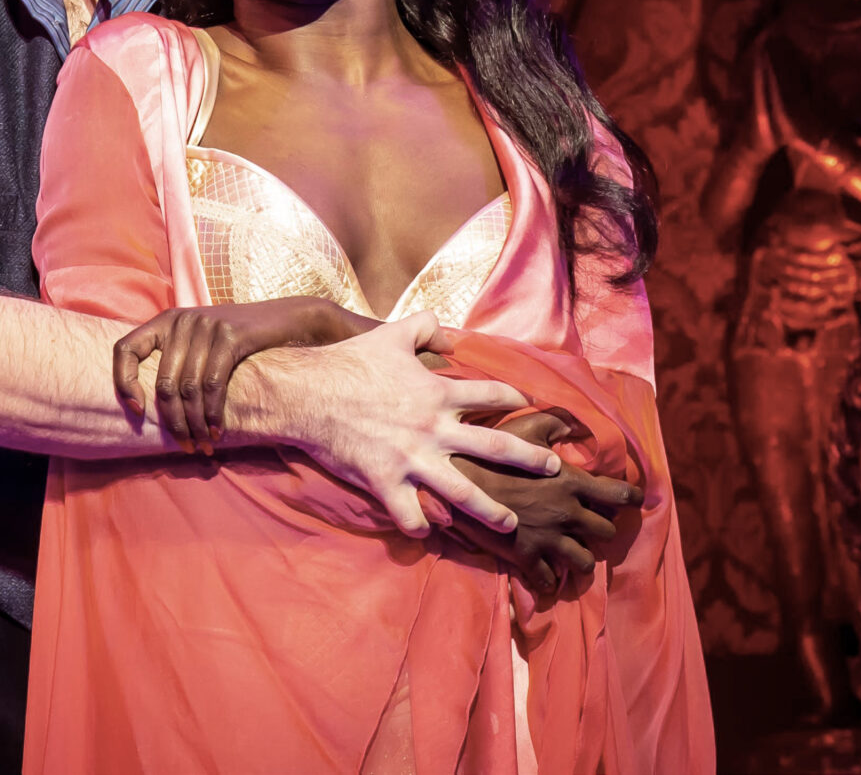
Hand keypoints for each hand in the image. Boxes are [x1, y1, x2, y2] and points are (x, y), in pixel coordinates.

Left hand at [113, 297, 371, 451]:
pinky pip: (213, 385)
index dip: (123, 382)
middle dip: (173, 422)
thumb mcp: (200, 342)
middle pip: (163, 383)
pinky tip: (219, 431)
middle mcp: (181, 320)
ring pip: (188, 389)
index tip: (137, 411)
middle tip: (185, 446)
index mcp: (166, 322)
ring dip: (196, 425)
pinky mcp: (230, 336)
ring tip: (203, 445)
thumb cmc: (238, 340)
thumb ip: (176, 361)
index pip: (123, 349)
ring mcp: (205, 326)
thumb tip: (149, 407)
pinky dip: (214, 414)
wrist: (285, 319)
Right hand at [256, 312, 563, 539]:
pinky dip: (421, 527)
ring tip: (511, 525)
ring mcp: (412, 460)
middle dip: (529, 459)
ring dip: (492, 511)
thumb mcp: (390, 334)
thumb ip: (424, 327)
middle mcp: (434, 429)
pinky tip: (428, 532)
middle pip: (495, 448)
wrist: (307, 393)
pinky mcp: (386, 482)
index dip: (516, 399)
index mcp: (438, 393)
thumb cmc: (349, 362)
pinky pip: (411, 515)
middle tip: (553, 469)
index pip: (491, 395)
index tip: (532, 406)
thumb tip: (446, 332)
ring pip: (464, 493)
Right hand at [445, 410, 641, 602]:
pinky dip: (551, 579)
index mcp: (573, 482)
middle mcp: (568, 514)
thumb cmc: (493, 451)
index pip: (621, 495)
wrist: (459, 482)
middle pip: (606, 532)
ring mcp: (549, 539)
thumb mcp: (526, 427)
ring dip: (583, 558)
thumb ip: (556, 421)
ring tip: (575, 554)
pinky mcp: (527, 556)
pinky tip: (548, 574)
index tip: (633, 499)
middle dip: (603, 529)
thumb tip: (575, 421)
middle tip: (592, 524)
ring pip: (585, 561)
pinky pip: (549, 579)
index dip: (632, 498)